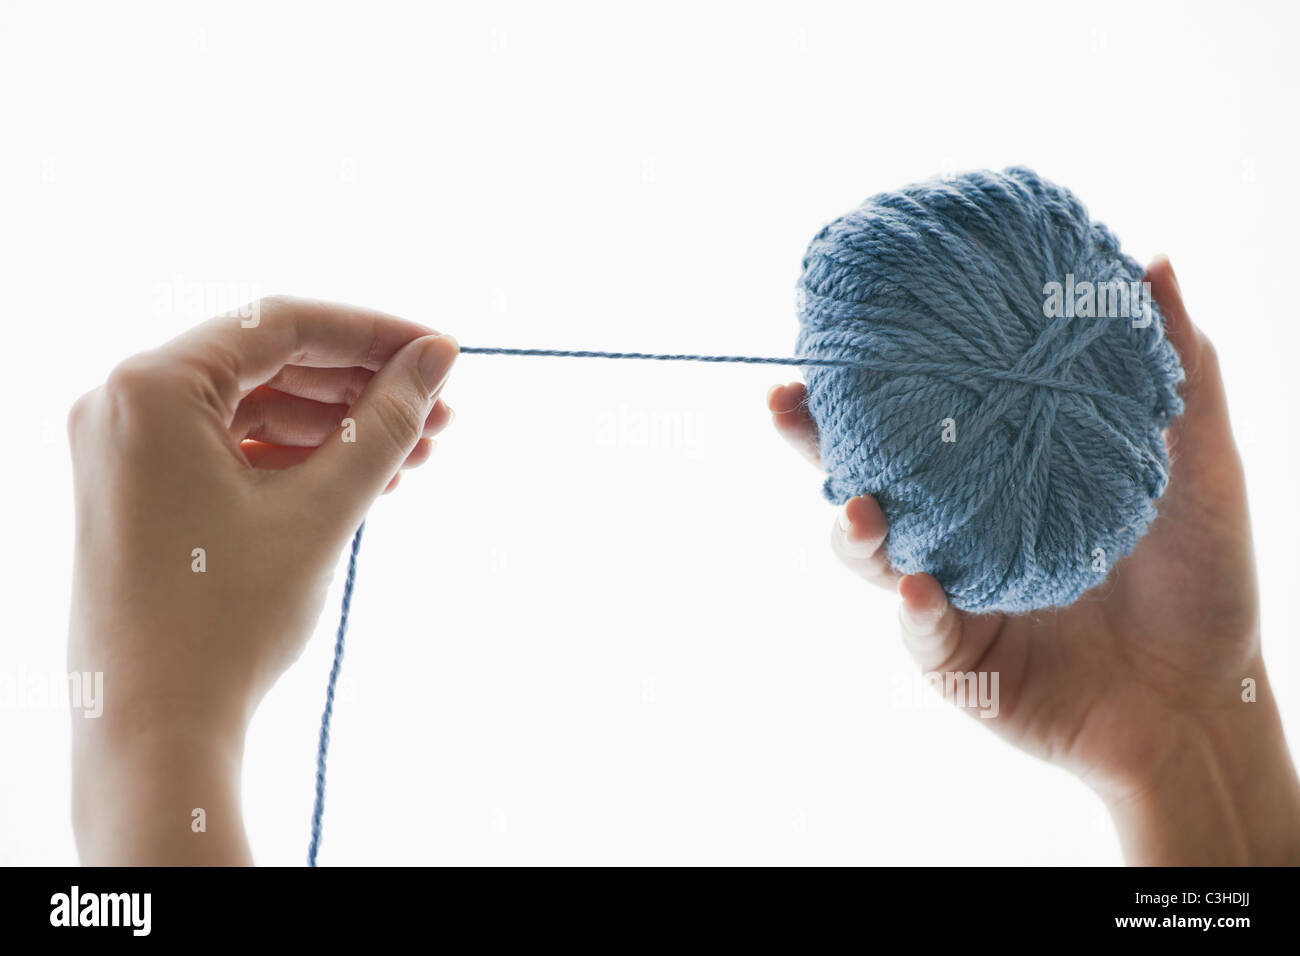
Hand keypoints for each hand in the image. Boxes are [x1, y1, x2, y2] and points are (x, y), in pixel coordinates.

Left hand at [67, 296, 458, 863]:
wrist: (156, 732)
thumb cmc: (228, 619)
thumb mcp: (322, 509)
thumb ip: (384, 423)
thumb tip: (437, 357)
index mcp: (151, 388)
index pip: (283, 324)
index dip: (375, 335)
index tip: (442, 355)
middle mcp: (125, 404)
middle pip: (270, 362)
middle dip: (362, 387)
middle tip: (441, 414)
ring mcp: (127, 450)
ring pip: (257, 408)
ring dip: (338, 427)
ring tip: (416, 455)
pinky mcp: (141, 491)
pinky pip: (232, 449)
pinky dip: (299, 460)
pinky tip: (366, 479)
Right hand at [769, 257, 1299, 863]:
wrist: (1204, 697)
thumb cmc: (1200, 576)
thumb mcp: (1198, 462)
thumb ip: (1179, 370)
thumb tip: (1153, 259)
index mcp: (994, 475)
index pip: (917, 419)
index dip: (870, 380)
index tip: (838, 329)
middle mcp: (955, 529)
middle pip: (863, 477)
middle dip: (815, 443)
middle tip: (785, 401)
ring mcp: (947, 595)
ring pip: (871, 556)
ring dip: (854, 529)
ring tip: (858, 507)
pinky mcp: (958, 659)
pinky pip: (922, 634)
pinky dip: (916, 612)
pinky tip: (921, 589)